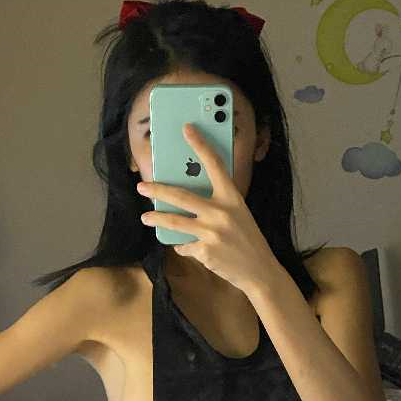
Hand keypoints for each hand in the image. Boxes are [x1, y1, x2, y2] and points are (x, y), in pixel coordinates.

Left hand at [136, 123, 281, 297]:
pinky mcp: (204, 251)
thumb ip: (218, 204)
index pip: (214, 165)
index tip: (187, 129)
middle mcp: (221, 212)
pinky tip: (189, 248)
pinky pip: (184, 245)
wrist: (258, 270)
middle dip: (157, 190)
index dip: (200, 145)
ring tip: (146, 218)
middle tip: (142, 187)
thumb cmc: (247, 240)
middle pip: (181, 196)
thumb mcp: (239, 215)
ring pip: (174, 222)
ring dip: (156, 219)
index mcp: (232, 197)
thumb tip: (187, 199)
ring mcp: (211, 232)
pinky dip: (183, 247)